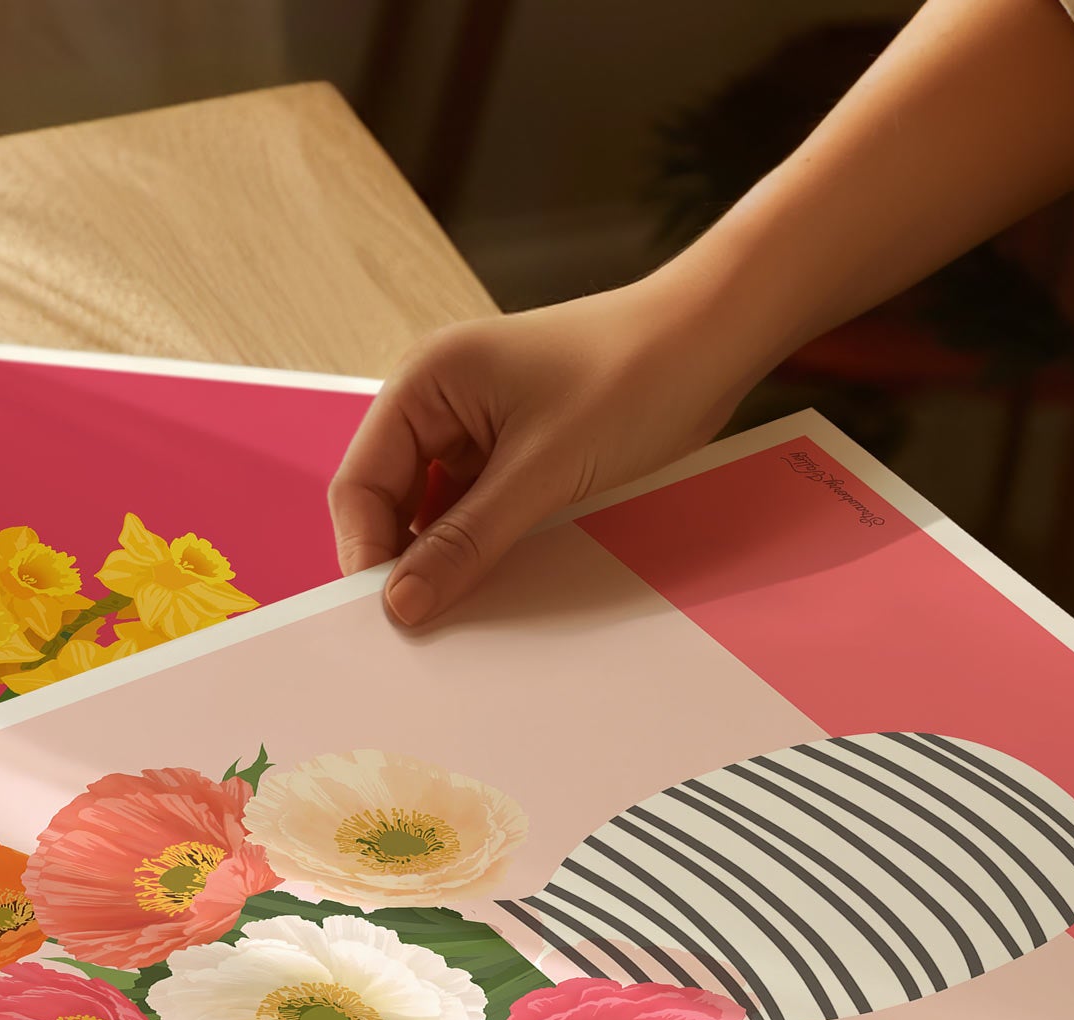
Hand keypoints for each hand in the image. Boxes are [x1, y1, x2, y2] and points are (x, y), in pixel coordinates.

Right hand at [327, 271, 754, 625]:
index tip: (389, 617)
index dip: (366, 553)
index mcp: (424, 382)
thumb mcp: (541, 472)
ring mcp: (473, 428)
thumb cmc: (633, 375)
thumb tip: (401, 605)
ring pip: (430, 515)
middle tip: (425, 625)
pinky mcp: (509, 453)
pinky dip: (478, 549)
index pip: (359, 485)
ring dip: (444, 559)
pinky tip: (497, 581)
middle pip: (387, 503)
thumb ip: (464, 542)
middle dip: (402, 561)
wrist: (714, 341)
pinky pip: (472, 514)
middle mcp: (437, 401)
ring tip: (466, 605)